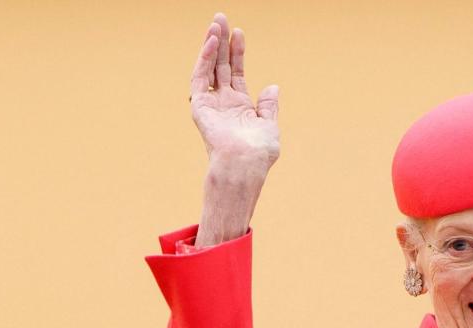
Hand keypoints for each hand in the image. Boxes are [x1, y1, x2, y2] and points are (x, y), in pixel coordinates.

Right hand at [189, 13, 279, 171]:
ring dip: (211, 45)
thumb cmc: (259, 152)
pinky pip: (199, 78)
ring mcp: (211, 104)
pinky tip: (212, 42)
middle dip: (222, 42)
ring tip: (215, 23)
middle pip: (221, 66)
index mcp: (239, 107)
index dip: (238, 53)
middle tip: (221, 18)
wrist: (245, 164)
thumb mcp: (269, 125)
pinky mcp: (199, 106)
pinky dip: (204, 59)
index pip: (236, 73)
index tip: (240, 33)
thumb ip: (268, 107)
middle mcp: (223, 103)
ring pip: (208, 68)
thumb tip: (272, 87)